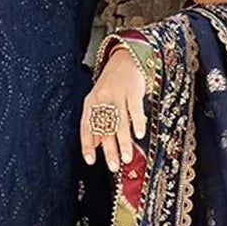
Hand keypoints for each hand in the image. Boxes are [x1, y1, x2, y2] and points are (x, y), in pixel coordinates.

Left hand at [80, 44, 147, 173]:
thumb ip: (96, 123)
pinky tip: (139, 134)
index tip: (90, 161)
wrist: (125, 59)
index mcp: (90, 104)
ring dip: (124, 142)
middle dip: (109, 150)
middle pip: (104, 129)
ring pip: (119, 122)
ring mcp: (117, 94)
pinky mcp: (133, 90)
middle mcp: (101, 99)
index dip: (87, 145)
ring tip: (127, 158)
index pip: (86, 127)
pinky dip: (138, 122)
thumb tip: (94, 147)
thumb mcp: (98, 101)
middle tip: (114, 167)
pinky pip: (135, 109)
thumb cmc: (111, 84)